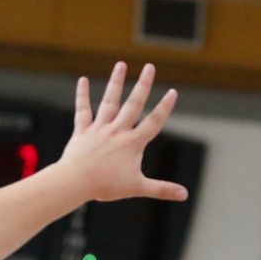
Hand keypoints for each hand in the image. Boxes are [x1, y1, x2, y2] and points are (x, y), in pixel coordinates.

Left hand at [57, 62, 187, 202]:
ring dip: (116, 82)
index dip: (164, 107)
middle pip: (133, 104)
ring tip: (121, 64)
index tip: (172, 91)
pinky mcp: (82, 131)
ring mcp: (100, 128)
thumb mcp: (138, 188)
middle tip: (150, 67)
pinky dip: (82, 95)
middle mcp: (118, 131)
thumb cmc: (106, 186)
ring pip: (110, 101)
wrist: (76, 182)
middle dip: (143, 84)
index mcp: (133, 143)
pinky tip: (82, 80)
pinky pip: (83, 110)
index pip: (153, 122)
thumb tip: (184, 195)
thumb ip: (162, 189)